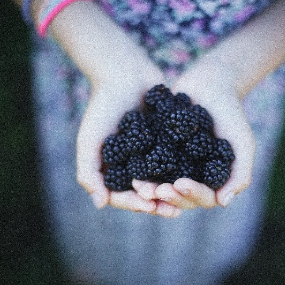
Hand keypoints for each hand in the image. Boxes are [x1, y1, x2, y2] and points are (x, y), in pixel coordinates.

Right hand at [76, 51, 186, 216]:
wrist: (125, 74)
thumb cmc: (103, 107)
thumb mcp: (89, 141)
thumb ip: (89, 173)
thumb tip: (100, 205)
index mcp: (112, 167)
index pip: (121, 195)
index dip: (134, 204)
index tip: (148, 206)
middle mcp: (131, 164)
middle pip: (144, 192)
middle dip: (157, 202)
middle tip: (172, 210)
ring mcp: (149, 153)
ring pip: (161, 180)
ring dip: (171, 192)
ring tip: (184, 198)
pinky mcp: (166, 141)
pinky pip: (175, 161)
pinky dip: (182, 171)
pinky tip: (195, 178)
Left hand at [146, 55, 255, 208]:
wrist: (211, 84)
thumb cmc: (231, 114)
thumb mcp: (242, 142)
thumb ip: (240, 173)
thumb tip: (222, 202)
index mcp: (214, 180)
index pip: (205, 197)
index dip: (192, 195)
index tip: (180, 185)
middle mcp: (194, 177)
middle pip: (181, 197)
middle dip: (170, 196)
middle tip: (157, 191)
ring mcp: (176, 166)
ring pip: (163, 186)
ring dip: (152, 190)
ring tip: (140, 187)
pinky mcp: (159, 152)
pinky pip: (149, 166)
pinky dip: (141, 172)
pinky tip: (131, 172)